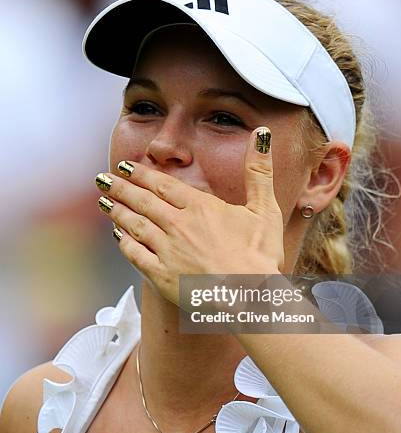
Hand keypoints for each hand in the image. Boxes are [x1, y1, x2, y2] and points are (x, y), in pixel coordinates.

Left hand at [95, 127, 283, 306]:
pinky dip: (124, 244)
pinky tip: (117, 237)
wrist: (251, 297)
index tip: (125, 167)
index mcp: (200, 207)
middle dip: (120, 188)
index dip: (141, 174)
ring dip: (117, 212)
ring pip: (135, 225)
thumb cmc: (261, 255)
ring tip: (103, 202)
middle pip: (142, 202)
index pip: (163, 185)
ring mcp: (168, 251)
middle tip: (102, 179)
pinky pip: (136, 256)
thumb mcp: (265, 208)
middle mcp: (179, 225)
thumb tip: (261, 135)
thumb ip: (258, 170)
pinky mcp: (162, 276)